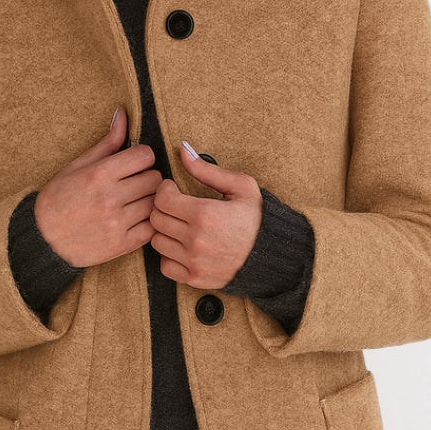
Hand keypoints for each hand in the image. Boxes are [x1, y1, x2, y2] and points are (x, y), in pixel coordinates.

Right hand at [34, 106, 159, 266]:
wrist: (44, 241)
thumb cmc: (59, 199)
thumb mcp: (77, 167)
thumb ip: (107, 143)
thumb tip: (123, 113)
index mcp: (99, 174)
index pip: (145, 156)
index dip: (141, 158)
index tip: (133, 164)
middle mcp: (110, 198)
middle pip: (154, 179)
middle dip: (147, 178)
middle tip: (134, 184)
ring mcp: (118, 223)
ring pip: (156, 203)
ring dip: (148, 201)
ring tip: (134, 202)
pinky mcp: (123, 244)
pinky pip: (152, 228)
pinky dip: (147, 223)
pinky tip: (134, 220)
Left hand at [148, 141, 261, 288]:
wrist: (273, 255)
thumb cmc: (258, 219)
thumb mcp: (240, 187)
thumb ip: (207, 169)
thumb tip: (183, 150)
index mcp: (205, 213)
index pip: (162, 199)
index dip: (165, 190)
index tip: (173, 190)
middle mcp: (196, 239)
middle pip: (156, 219)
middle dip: (163, 209)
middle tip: (177, 207)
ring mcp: (194, 262)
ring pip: (157, 242)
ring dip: (165, 232)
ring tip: (180, 227)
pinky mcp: (194, 278)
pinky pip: (165, 265)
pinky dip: (170, 255)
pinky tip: (183, 247)